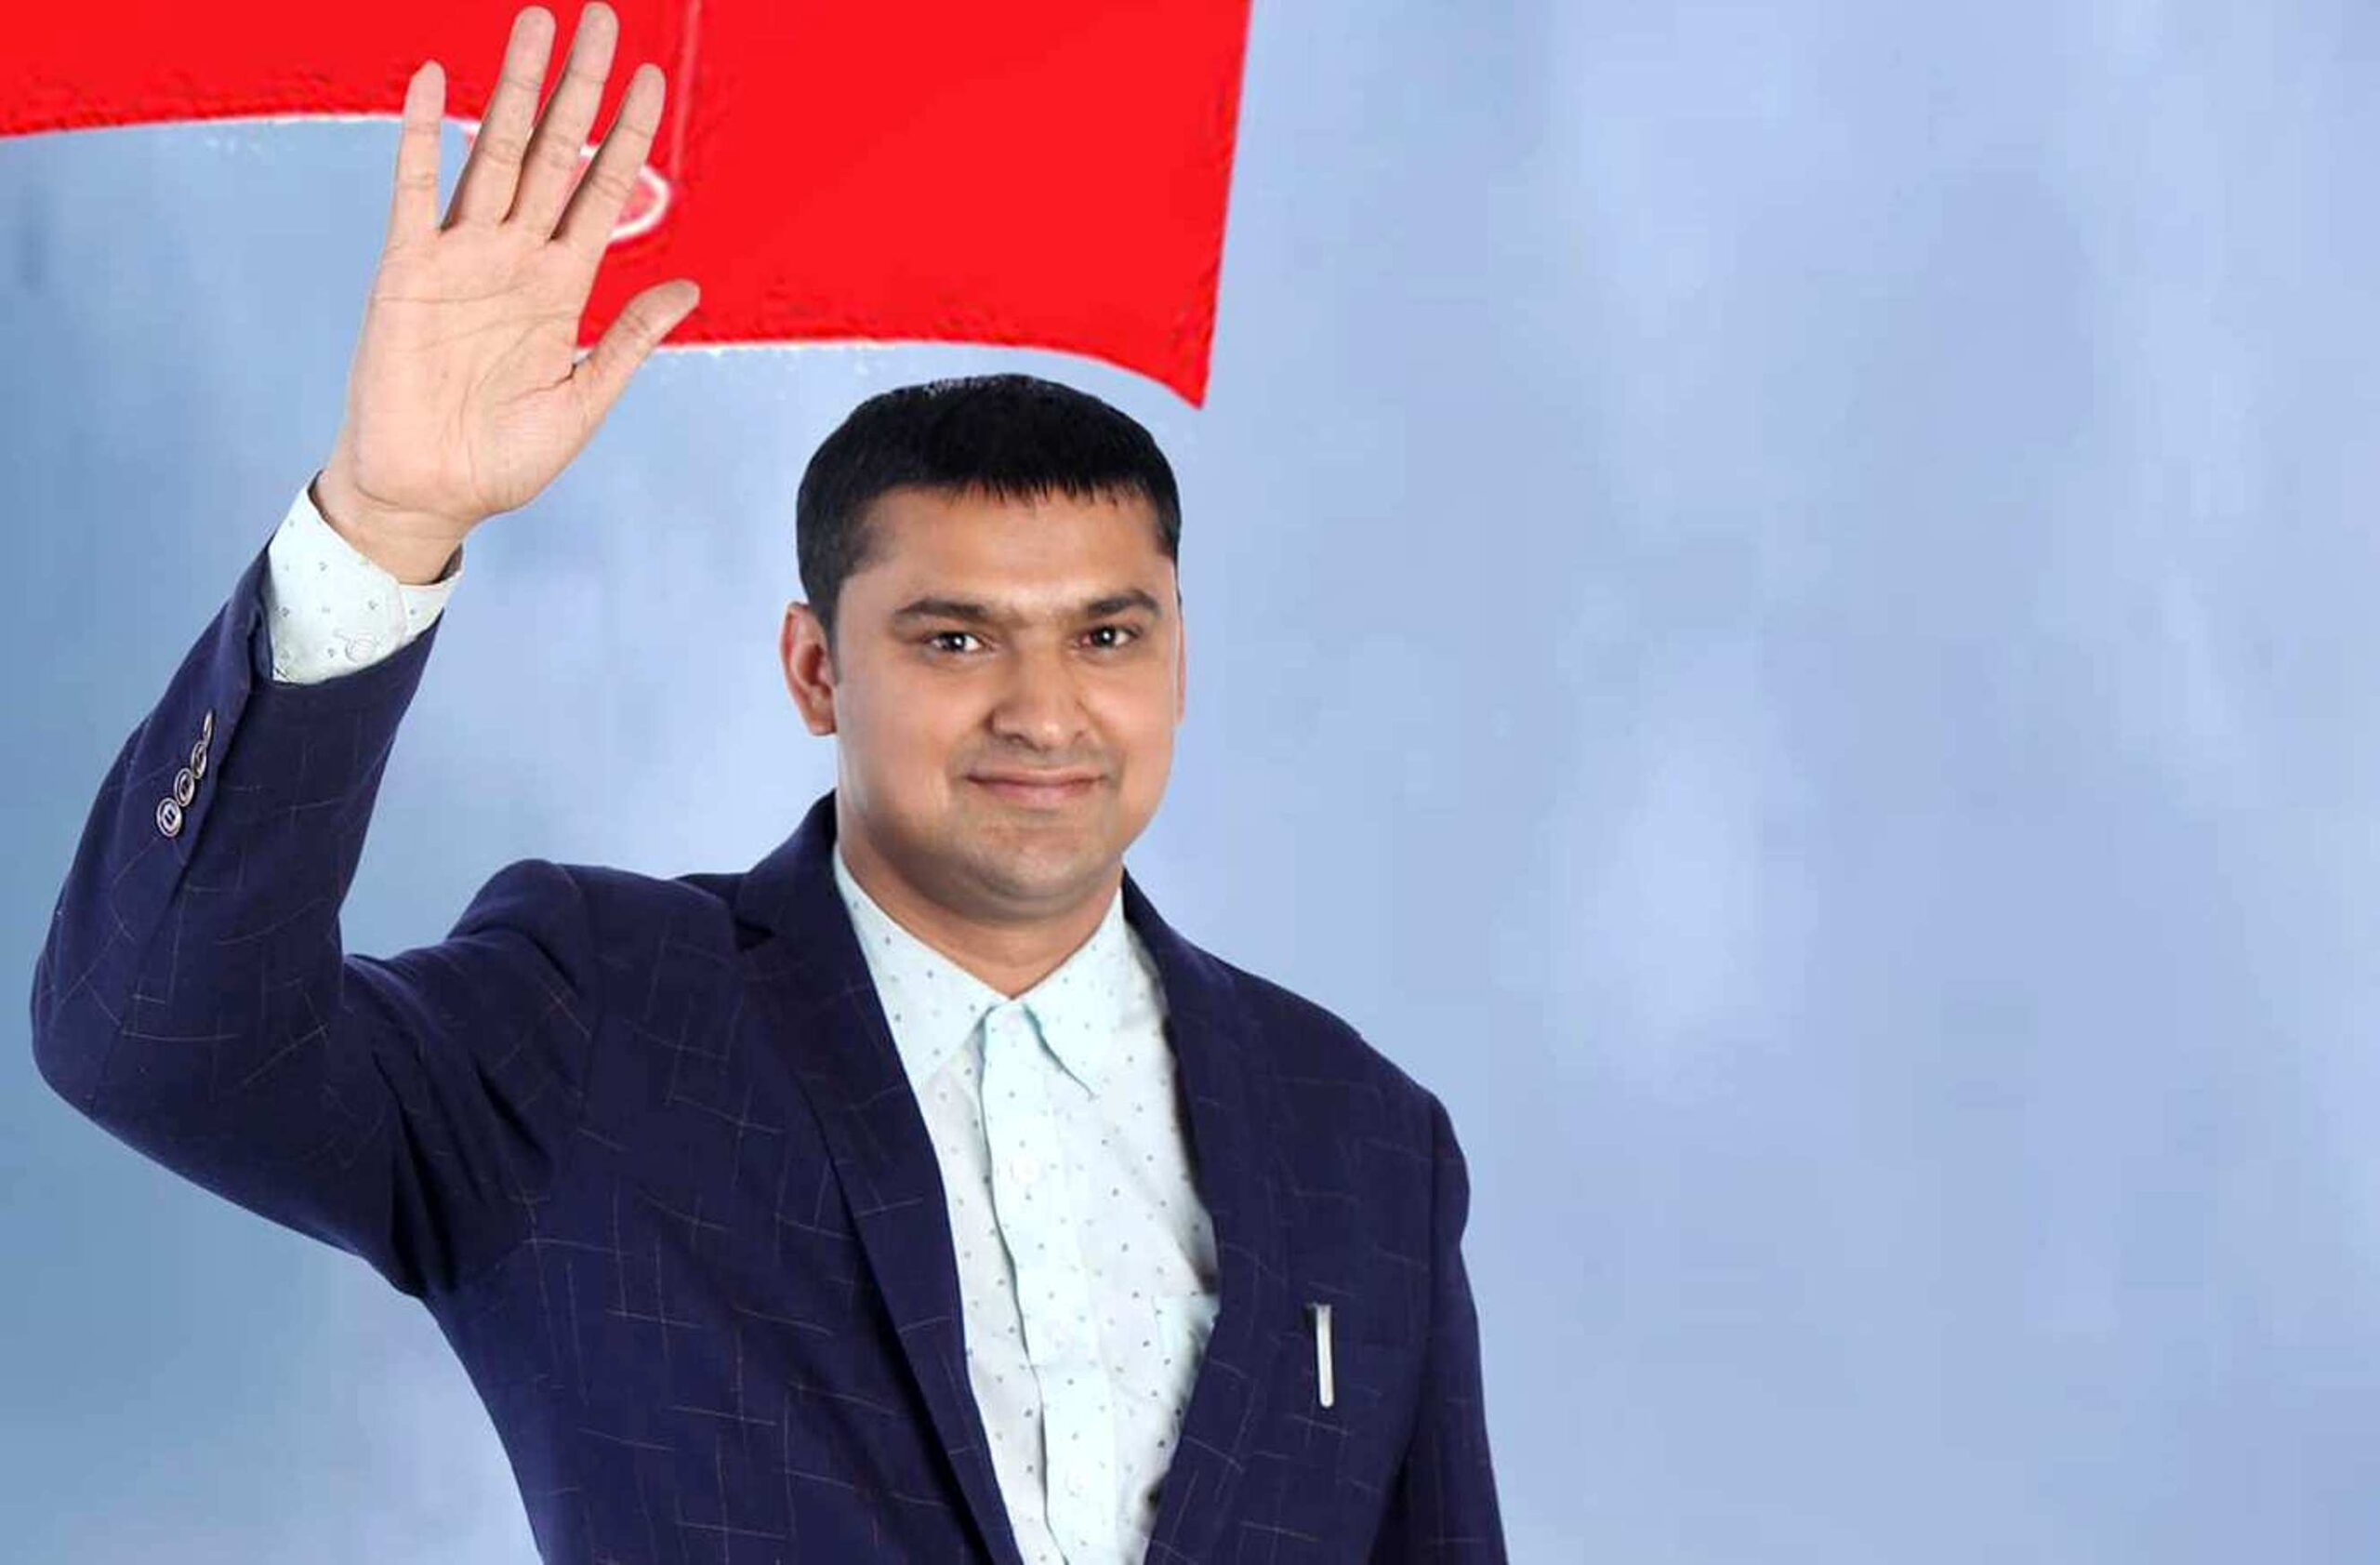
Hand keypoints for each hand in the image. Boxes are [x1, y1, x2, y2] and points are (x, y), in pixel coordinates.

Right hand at [315, 3, 697, 583]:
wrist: (430, 496)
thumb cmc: (503, 461)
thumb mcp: (584, 403)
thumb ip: (628, 341)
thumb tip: (688, 288)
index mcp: (561, 287)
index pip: (602, 192)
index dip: (628, 135)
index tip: (652, 78)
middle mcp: (515, 258)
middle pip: (555, 153)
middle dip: (580, 87)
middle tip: (603, 18)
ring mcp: (461, 257)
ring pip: (496, 152)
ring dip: (516, 89)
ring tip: (536, 24)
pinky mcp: (407, 271)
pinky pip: (416, 190)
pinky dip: (426, 135)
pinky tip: (437, 79)